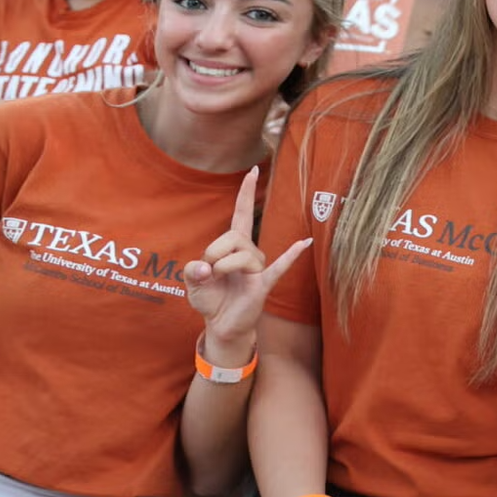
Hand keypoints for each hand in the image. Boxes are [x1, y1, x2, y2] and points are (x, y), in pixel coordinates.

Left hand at [184, 170, 311, 352]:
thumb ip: (192, 271)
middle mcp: (250, 253)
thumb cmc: (211, 300)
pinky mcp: (264, 284)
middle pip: (234, 236)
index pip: (242, 214)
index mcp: (233, 247)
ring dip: (223, 268)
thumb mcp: (191, 283)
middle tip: (207, 270)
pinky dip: (291, 255)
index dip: (246, 193)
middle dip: (214, 251)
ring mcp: (259, 268)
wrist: (221, 325)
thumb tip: (205, 268)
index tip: (253, 170)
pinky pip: (279, 267)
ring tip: (217, 280)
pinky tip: (304, 242)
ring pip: (242, 255)